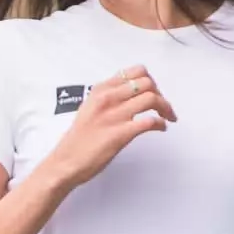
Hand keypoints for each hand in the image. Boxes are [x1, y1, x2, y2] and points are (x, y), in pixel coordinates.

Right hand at [39, 66, 176, 192]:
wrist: (65, 162)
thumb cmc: (78, 140)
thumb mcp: (89, 108)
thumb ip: (107, 97)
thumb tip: (129, 93)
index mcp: (100, 90)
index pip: (135, 72)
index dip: (150, 81)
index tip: (154, 92)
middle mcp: (107, 99)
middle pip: (147, 83)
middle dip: (161, 94)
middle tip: (163, 107)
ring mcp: (114, 116)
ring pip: (151, 98)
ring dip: (165, 108)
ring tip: (167, 117)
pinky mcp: (120, 133)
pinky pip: (150, 121)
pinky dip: (161, 124)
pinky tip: (161, 128)